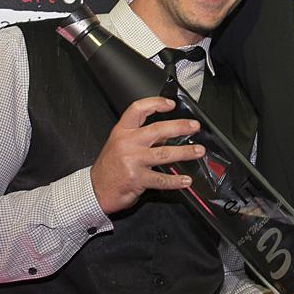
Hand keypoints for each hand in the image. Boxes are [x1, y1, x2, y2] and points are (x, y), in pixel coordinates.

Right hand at [90, 96, 204, 213]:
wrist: (95, 189)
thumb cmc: (109, 167)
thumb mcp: (120, 145)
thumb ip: (141, 138)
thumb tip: (166, 135)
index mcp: (122, 131)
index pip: (138, 109)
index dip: (155, 103)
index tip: (170, 104)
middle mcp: (127, 143)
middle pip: (157, 129)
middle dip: (179, 127)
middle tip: (194, 127)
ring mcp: (132, 161)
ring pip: (164, 153)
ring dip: (184, 152)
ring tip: (198, 151)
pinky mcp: (137, 179)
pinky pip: (161, 179)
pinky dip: (175, 180)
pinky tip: (185, 180)